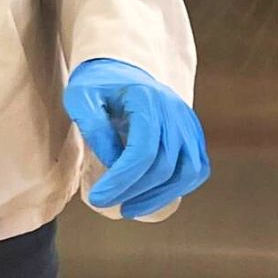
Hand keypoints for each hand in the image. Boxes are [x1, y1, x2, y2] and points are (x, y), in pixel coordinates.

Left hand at [63, 58, 209, 218]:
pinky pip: (196, 168)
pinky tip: (153, 198)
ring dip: (160, 197)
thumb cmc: (96, 85)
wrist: (119, 69)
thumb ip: (94, 127)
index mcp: (147, 99)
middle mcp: (174, 110)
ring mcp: (188, 121)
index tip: (97, 198)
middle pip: (165, 165)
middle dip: (135, 192)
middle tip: (107, 205)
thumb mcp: (80, 98)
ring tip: (130, 208)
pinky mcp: (193, 132)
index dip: (121, 180)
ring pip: (188, 171)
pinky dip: (179, 188)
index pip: (142, 151)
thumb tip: (114, 164)